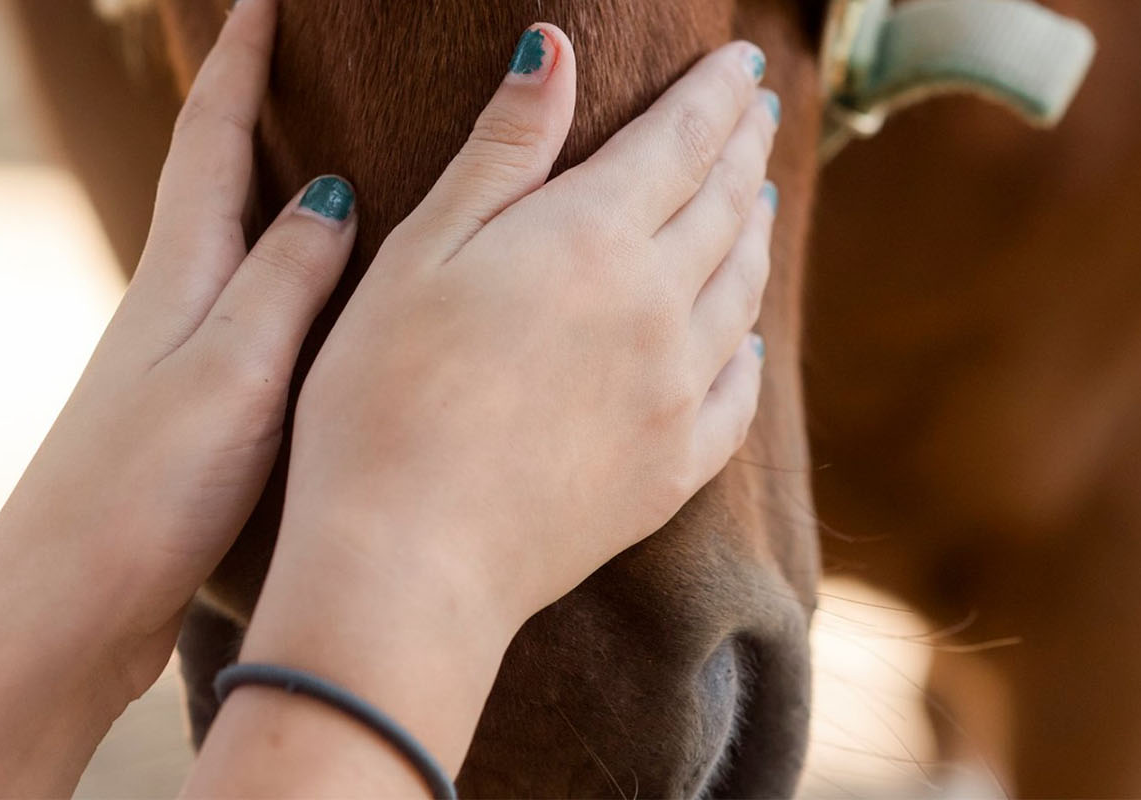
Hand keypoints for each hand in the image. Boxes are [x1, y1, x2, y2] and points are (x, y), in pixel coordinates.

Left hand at [0, 1, 351, 794]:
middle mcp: (167, 308)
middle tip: (280, 56)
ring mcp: (168, 366)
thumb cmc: (147, 494)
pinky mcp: (180, 424)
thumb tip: (329, 190)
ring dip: (259, 194)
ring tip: (311, 161)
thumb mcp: (234, 371)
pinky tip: (298, 313)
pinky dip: (272, 282)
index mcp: (180, 279)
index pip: (211, 139)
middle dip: (242, 110)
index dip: (238, 62)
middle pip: (205, 181)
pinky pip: (237, 318)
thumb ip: (285, 280)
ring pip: (222, 251)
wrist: (62, 610)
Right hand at [189, 22, 776, 795]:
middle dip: (743, 146)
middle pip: (725, 206)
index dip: (713, 94)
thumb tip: (555, 49)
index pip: (680, 142)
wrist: (411, 559)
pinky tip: (741, 334)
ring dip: (754, 230)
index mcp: (593, 239)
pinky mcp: (672, 469)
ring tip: (758, 196)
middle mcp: (657, 308)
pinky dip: (746, 345)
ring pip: (740, 289)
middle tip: (757, 109)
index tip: (737, 62)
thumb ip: (502, 150)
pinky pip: (736, 391)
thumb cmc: (382, 397)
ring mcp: (675, 394)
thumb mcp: (422, 251)